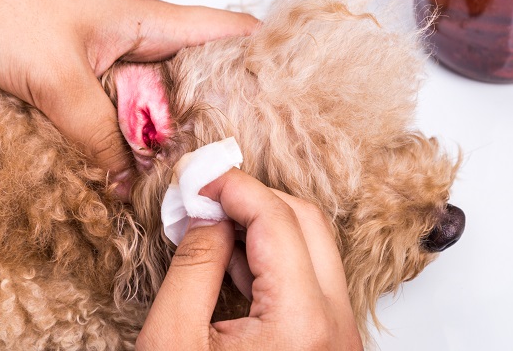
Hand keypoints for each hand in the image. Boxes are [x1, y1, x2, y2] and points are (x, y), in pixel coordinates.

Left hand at [0, 0, 256, 198]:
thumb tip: (126, 183)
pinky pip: (115, 91)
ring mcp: (105, 40)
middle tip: (226, 153)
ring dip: (160, 121)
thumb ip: (96, 137)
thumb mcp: (56, 81)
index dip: (260, 55)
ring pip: (150, 86)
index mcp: (146, 18)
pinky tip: (123, 147)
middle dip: (210, 109)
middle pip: (191, 70)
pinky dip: (123, 119)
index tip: (284, 91)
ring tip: (177, 161)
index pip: (224, 30)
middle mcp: (133, 27)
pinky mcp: (78, 53)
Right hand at [137, 169, 362, 350]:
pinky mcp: (329, 342)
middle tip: (207, 200)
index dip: (234, 187)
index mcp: (300, 323)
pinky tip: (235, 262)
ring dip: (267, 226)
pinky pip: (311, 278)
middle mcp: (334, 325)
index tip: (200, 179)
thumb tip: (211, 215)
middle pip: (308, 223)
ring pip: (315, 247)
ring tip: (213, 231)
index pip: (277, 218)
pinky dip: (276, 257)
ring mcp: (339, 335)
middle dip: (256, 200)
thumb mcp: (173, 342)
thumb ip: (195, 266)